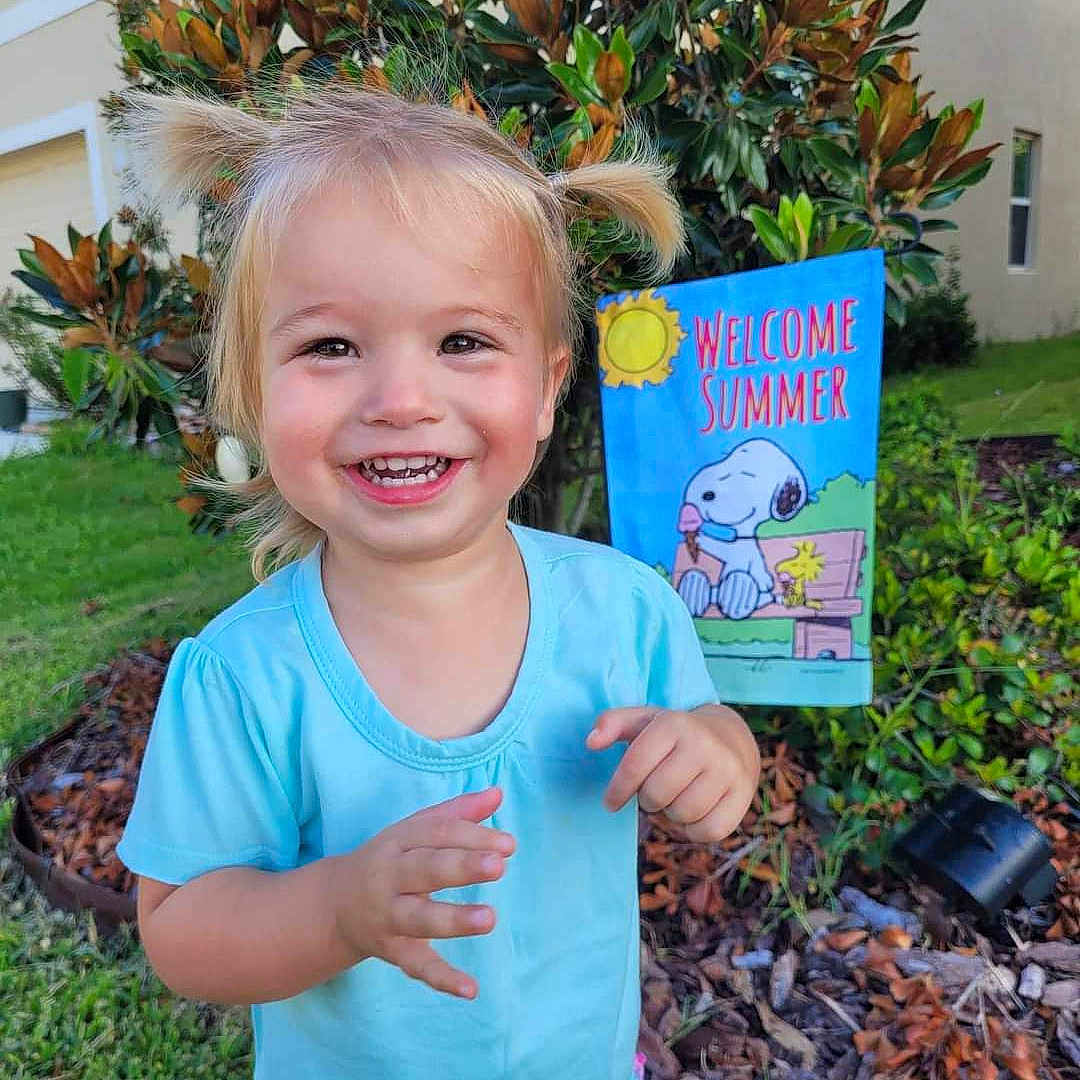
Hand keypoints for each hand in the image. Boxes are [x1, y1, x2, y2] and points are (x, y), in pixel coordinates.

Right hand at [331, 786, 514, 999]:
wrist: (334, 904)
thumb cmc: (391, 859)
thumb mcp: (415, 830)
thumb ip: (458, 812)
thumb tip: (497, 794)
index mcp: (398, 842)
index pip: (437, 833)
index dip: (473, 836)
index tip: (509, 844)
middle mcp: (390, 877)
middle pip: (427, 870)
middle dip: (462, 867)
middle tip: (498, 867)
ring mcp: (388, 916)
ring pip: (420, 919)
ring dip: (454, 920)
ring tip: (490, 919)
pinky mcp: (392, 950)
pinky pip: (417, 965)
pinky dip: (442, 978)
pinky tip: (471, 989)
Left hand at [586, 705, 758, 842]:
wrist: (732, 737)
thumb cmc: (675, 734)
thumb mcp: (644, 720)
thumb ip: (612, 723)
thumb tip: (590, 742)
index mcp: (674, 723)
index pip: (635, 765)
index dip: (617, 790)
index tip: (610, 802)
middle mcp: (704, 744)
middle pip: (655, 796)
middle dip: (647, 799)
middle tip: (654, 791)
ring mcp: (728, 770)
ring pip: (682, 815)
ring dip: (671, 814)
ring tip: (676, 796)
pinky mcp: (744, 794)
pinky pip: (708, 832)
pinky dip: (694, 830)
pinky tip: (694, 811)